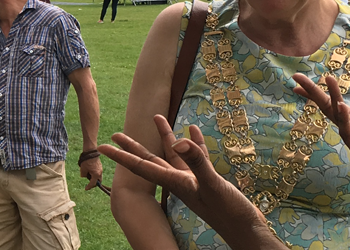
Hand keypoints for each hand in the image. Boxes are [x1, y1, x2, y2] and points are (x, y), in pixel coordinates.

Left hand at [79, 154, 102, 190]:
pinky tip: (90, 171)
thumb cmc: (86, 160)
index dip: (89, 187)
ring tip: (88, 176)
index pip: (93, 184)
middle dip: (94, 184)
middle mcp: (100, 173)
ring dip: (94, 179)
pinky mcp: (100, 166)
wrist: (91, 151)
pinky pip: (98, 173)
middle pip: (98, 182)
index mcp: (96, 175)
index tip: (86, 188)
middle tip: (89, 184)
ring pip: (99, 177)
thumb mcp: (83, 169)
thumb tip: (84, 176)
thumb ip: (83, 175)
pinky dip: (95, 174)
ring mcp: (101, 169)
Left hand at [100, 115, 268, 238]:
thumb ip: (196, 162)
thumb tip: (178, 141)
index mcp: (176, 182)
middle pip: (151, 159)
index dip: (122, 155)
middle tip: (116, 133)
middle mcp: (180, 181)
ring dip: (166, 137)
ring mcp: (194, 181)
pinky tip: (194, 131)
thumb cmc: (229, 212)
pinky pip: (197, 157)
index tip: (104, 146)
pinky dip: (194, 144)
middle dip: (134, 146)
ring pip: (174, 155)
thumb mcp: (212, 185)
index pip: (142, 165)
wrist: (245, 230)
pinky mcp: (208, 181)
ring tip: (157, 117)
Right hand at [292, 73, 349, 183]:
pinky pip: (347, 132)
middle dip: (312, 92)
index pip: (334, 103)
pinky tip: (340, 106)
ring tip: (326, 81)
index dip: (320, 92)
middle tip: (296, 78)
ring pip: (336, 116)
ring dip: (330, 99)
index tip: (301, 82)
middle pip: (327, 107)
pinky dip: (343, 120)